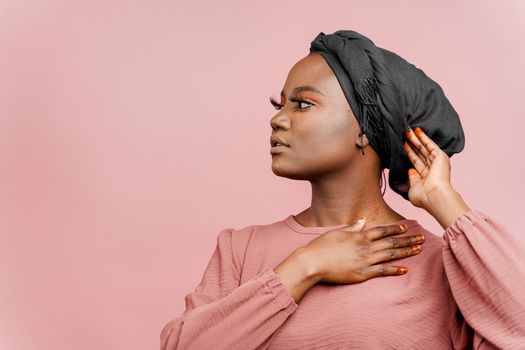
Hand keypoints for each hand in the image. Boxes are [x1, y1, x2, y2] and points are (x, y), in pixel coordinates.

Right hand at [301, 218, 424, 284]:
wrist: (313, 262)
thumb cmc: (321, 247)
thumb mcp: (336, 232)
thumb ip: (352, 227)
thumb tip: (362, 220)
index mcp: (359, 236)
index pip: (382, 231)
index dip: (395, 229)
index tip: (406, 228)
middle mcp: (365, 247)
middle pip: (391, 242)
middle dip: (408, 240)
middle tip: (422, 238)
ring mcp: (365, 260)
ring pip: (390, 255)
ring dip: (406, 252)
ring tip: (419, 250)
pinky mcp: (362, 273)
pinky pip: (382, 271)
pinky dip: (394, 270)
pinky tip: (405, 270)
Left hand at [403, 126, 453, 210]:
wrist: (435, 197)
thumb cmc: (424, 197)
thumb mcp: (413, 188)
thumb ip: (412, 179)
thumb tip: (411, 170)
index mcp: (426, 177)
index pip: (416, 162)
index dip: (410, 153)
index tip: (403, 145)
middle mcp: (432, 169)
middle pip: (420, 153)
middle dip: (412, 143)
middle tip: (404, 134)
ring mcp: (437, 162)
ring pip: (423, 148)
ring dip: (416, 139)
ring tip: (407, 130)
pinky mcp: (441, 157)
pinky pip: (430, 145)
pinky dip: (424, 138)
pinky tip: (417, 131)